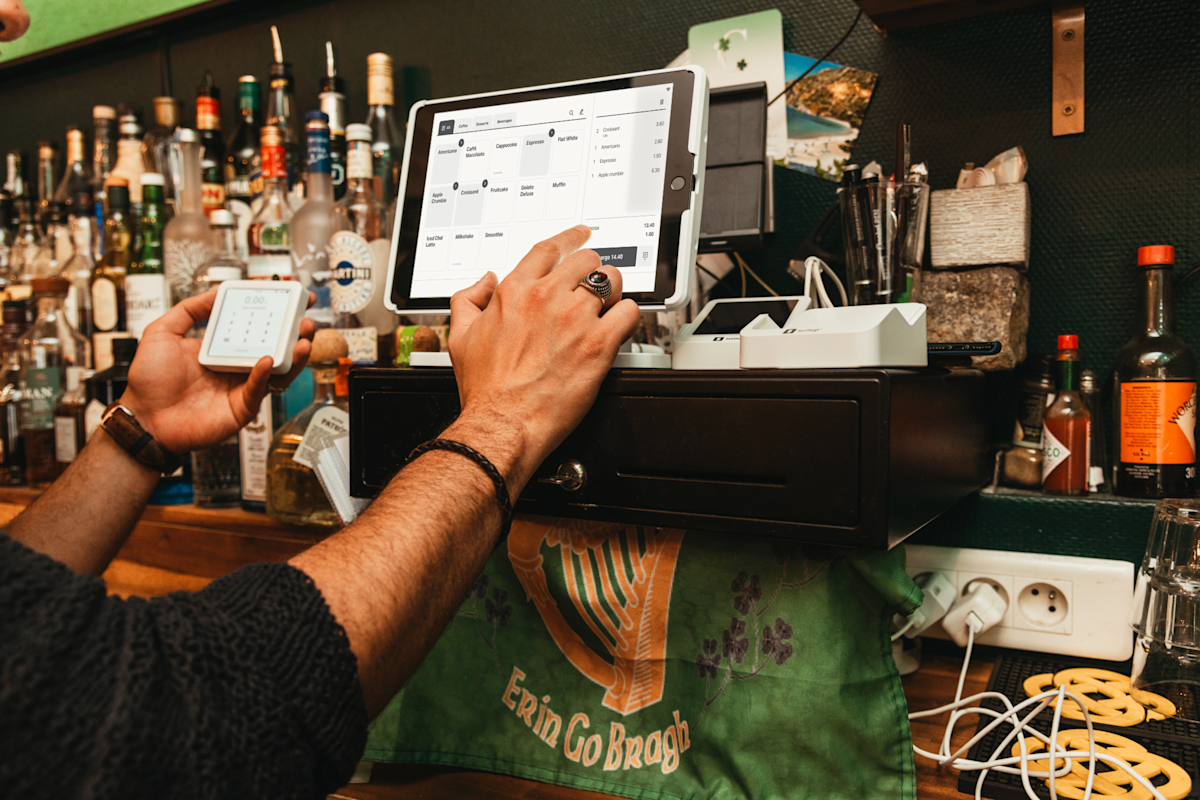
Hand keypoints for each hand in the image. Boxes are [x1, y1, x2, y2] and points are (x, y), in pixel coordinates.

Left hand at [121, 290, 315, 454]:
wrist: (144, 418)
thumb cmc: (149, 382)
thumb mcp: (162, 332)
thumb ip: (189, 310)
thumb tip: (216, 292)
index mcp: (222, 347)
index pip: (255, 326)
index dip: (274, 312)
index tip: (288, 296)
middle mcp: (237, 366)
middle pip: (275, 346)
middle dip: (295, 331)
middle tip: (304, 317)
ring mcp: (242, 386)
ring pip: (278, 369)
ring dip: (294, 354)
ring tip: (303, 338)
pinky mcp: (242, 407)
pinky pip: (260, 388)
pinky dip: (266, 373)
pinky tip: (267, 359)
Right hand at [447, 224, 639, 491]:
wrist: (503, 422)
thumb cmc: (486, 389)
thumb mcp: (460, 336)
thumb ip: (468, 299)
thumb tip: (483, 282)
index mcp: (515, 292)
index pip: (550, 249)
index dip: (570, 238)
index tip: (580, 236)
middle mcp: (546, 298)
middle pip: (585, 262)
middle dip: (593, 269)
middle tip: (595, 283)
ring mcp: (575, 319)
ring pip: (610, 281)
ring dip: (612, 291)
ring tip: (608, 305)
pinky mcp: (598, 344)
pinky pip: (628, 313)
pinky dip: (627, 317)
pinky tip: (620, 326)